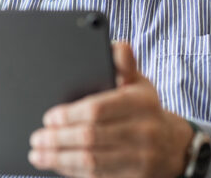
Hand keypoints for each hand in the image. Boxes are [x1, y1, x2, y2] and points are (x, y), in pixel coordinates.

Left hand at [28, 42, 194, 177]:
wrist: (173, 146)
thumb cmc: (145, 110)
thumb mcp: (139, 83)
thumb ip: (124, 63)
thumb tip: (118, 46)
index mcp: (142, 103)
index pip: (98, 109)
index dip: (69, 115)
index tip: (49, 117)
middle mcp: (144, 131)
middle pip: (90, 137)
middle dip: (58, 138)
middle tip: (37, 137)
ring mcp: (141, 159)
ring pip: (91, 162)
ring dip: (59, 158)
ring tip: (38, 153)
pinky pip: (96, 177)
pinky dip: (71, 171)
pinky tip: (56, 164)